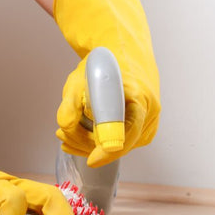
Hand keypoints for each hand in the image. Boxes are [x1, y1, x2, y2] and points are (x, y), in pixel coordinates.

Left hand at [54, 0, 160, 167]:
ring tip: (67, 132)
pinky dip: (101, 141)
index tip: (92, 160)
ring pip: (119, 146)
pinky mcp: (145, 130)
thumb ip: (69, 106)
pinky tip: (82, 134)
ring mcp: (151, 123)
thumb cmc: (104, 65)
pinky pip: (123, 142)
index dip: (106, 150)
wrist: (125, 55)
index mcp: (140, 98)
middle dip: (88, 144)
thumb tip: (65, 128)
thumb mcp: (79, 80)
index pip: (126, 135)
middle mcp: (151, 114)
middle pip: (119, 144)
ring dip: (91, 143)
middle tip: (62, 135)